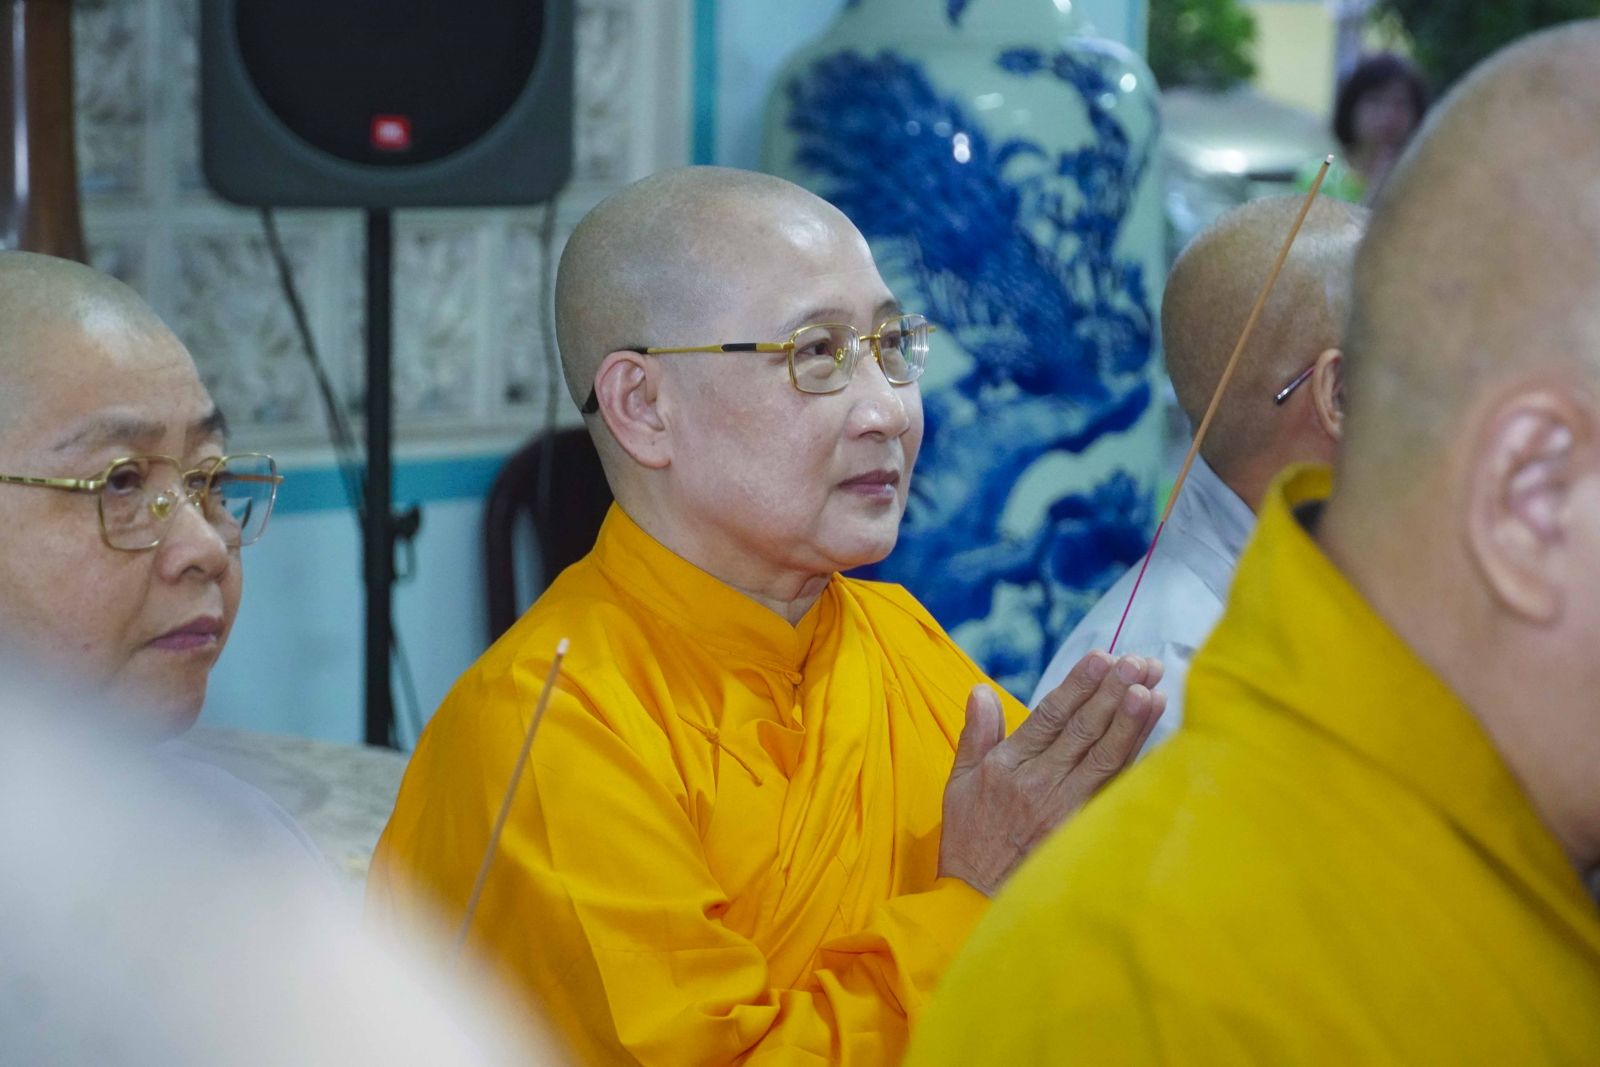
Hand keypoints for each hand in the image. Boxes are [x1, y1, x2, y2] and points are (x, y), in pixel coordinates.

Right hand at [938, 652, 1164, 896]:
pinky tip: (1152, 742)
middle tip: (1140, 663)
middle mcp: (1037, 784)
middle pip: (1082, 731)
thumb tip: (981, 692)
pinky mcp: (1081, 833)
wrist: (974, 904)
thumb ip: (975, 735)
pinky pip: (1112, 793)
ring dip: (1130, 722)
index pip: (1049, 716)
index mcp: (1006, 767)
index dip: (1078, 686)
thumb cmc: (969, 842)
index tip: (1102, 658)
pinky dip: (1133, 764)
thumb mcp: (957, 784)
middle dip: (1112, 693)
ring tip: (1151, 690)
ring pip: (1103, 757)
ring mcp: (1062, 810)